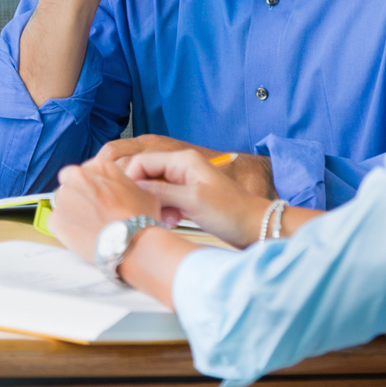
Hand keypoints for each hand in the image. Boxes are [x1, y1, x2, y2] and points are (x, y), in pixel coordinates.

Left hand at [47, 157, 165, 261]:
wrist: (132, 243)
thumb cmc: (140, 218)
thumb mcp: (141, 191)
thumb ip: (124, 185)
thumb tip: (121, 190)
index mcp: (99, 166)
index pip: (86, 170)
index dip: (91, 185)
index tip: (97, 198)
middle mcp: (78, 177)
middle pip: (69, 182)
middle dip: (77, 194)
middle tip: (90, 211)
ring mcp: (64, 198)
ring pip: (62, 202)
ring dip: (71, 212)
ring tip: (89, 227)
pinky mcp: (55, 219)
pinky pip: (56, 222)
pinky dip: (66, 229)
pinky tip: (82, 237)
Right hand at [117, 149, 270, 246]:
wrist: (254, 227)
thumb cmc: (230, 212)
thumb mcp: (192, 200)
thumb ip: (159, 191)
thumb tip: (132, 186)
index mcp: (183, 159)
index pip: (141, 162)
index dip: (132, 181)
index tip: (132, 202)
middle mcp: (181, 166)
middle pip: (145, 175)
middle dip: (144, 195)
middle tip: (152, 212)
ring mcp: (184, 181)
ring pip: (153, 189)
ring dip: (154, 205)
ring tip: (168, 220)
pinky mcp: (187, 195)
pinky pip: (163, 200)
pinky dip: (163, 211)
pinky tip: (173, 221)